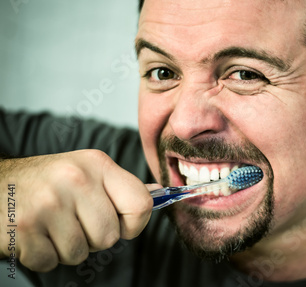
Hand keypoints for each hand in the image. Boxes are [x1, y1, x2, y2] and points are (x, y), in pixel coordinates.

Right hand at [0, 150, 159, 271]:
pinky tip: (36, 233)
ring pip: (81, 253)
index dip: (135, 223)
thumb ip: (121, 186)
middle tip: (74, 221)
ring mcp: (48, 204)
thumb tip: (160, 195)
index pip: (141, 204)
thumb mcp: (87, 170)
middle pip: (110, 236)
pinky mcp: (24, 228)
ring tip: (53, 225)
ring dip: (68, 247)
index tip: (120, 222)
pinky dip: (44, 255)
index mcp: (98, 164)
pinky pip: (51, 262)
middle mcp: (75, 179)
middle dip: (94, 237)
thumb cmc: (48, 180)